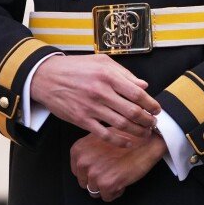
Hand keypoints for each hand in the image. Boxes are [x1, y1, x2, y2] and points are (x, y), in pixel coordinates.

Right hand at [31, 54, 160, 146]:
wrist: (46, 77)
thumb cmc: (75, 68)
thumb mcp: (101, 62)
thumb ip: (124, 74)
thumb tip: (144, 85)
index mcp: (108, 76)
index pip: (137, 93)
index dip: (151, 104)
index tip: (156, 109)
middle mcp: (101, 92)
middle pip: (132, 111)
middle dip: (147, 120)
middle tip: (153, 123)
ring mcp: (91, 108)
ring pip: (121, 124)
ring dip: (137, 131)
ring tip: (145, 132)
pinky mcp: (81, 120)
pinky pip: (104, 134)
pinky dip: (119, 141)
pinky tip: (129, 142)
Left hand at [71, 132, 166, 201]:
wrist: (146, 142)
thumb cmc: (127, 138)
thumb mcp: (100, 137)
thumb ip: (89, 150)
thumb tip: (85, 163)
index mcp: (78, 150)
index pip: (77, 171)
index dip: (90, 172)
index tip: (102, 168)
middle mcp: (83, 162)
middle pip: (85, 182)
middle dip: (97, 180)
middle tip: (112, 171)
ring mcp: (94, 173)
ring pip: (94, 191)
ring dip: (106, 187)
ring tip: (118, 175)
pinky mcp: (106, 184)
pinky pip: (107, 197)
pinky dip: (116, 192)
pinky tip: (123, 180)